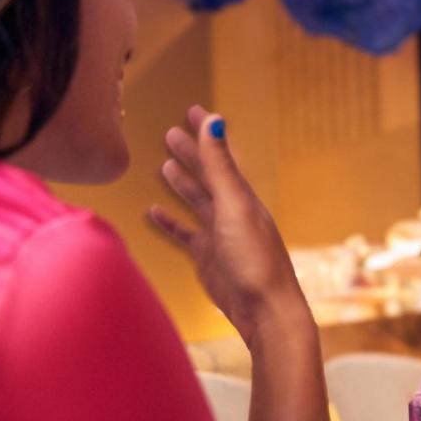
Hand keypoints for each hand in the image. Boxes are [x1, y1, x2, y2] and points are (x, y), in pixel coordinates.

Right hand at [149, 105, 307, 344]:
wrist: (264, 310)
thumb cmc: (254, 259)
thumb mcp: (234, 206)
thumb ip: (220, 165)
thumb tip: (215, 119)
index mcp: (242, 196)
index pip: (220, 155)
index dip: (206, 133)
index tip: (192, 110)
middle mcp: (231, 212)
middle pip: (207, 176)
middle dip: (191, 153)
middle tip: (171, 133)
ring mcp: (219, 236)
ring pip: (197, 203)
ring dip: (183, 184)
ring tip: (166, 165)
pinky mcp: (208, 259)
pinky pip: (185, 234)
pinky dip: (171, 222)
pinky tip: (156, 213)